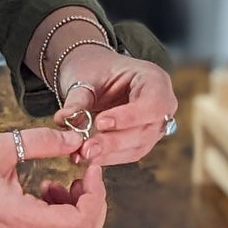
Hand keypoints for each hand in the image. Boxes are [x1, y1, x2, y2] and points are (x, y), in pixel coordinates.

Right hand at [0, 129, 106, 227]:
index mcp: (19, 219)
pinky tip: (47, 188)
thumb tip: (76, 138)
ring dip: (77, 211)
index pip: (80, 223)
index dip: (96, 194)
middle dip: (94, 207)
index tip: (90, 166)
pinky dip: (59, 215)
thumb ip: (42, 141)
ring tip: (65, 180)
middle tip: (86, 175)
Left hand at [57, 49, 177, 165]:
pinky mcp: (145, 140)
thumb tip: (64, 120)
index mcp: (155, 79)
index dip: (128, 117)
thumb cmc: (97, 71)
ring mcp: (156, 124)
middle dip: (114, 142)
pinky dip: (109, 157)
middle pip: (146, 130)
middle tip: (86, 149)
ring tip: (83, 154)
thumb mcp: (86, 78)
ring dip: (110, 154)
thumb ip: (78, 100)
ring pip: (139, 146)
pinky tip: (90, 157)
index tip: (101, 123)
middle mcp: (163, 104)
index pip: (152, 103)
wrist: (99, 76)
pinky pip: (130, 154)